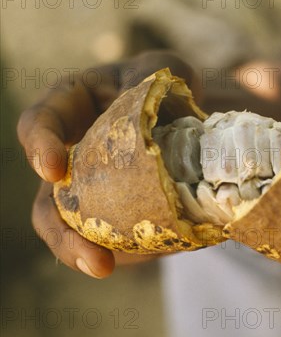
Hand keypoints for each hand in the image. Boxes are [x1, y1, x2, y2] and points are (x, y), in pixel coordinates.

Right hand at [17, 51, 197, 277]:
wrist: (180, 117)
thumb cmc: (164, 85)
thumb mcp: (163, 69)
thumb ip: (158, 79)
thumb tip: (184, 106)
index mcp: (70, 108)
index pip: (40, 123)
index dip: (41, 145)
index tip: (54, 168)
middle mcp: (71, 158)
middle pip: (49, 205)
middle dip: (64, 236)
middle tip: (93, 259)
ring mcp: (91, 193)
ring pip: (80, 233)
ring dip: (94, 255)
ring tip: (112, 267)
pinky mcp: (118, 216)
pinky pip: (118, 240)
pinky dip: (135, 251)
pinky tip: (158, 251)